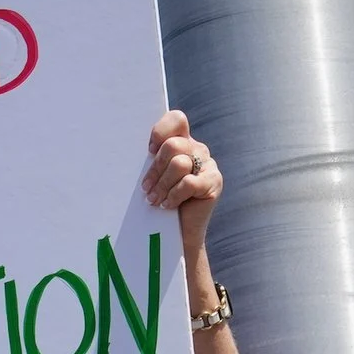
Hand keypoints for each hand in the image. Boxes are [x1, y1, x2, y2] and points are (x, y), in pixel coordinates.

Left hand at [143, 111, 222, 251]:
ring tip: (154, 199)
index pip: (177, 120)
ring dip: (162, 184)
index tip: (149, 151)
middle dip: (155, 168)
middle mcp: (197, 149)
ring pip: (179, 163)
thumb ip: (152, 158)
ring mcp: (208, 165)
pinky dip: (174, 195)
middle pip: (173, 145)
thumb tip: (139, 149)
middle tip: (146, 187)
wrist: (177, 233)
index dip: (161, 132)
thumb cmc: (159, 200)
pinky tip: (169, 205)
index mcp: (182, 140)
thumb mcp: (154, 174)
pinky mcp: (214, 182)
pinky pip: (189, 183)